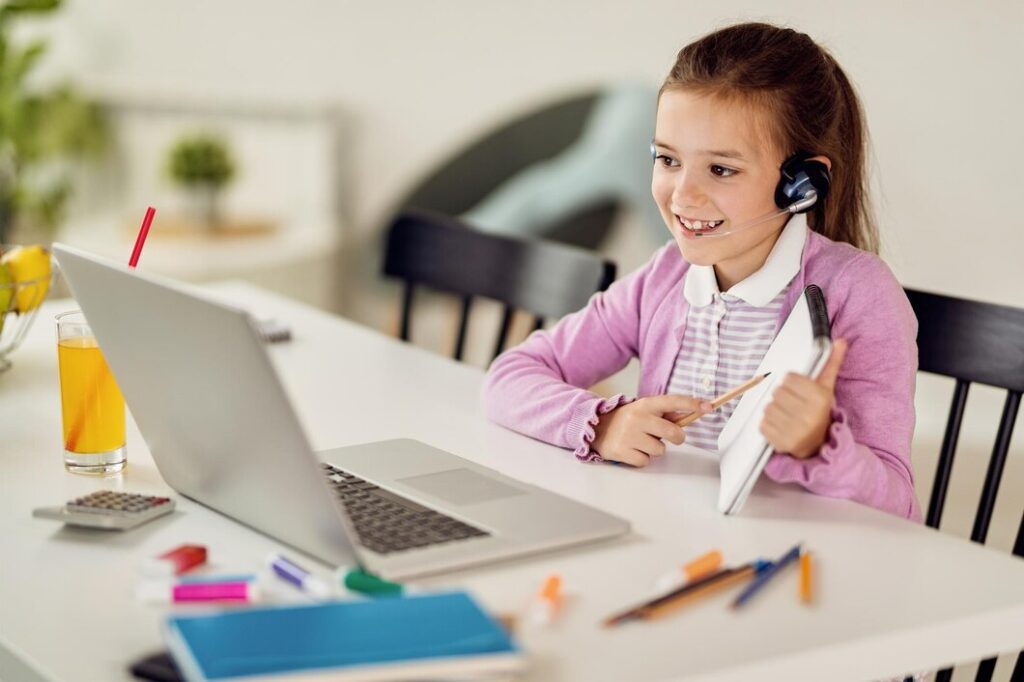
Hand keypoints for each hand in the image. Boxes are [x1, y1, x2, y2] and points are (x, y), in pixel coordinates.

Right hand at [592, 394, 711, 466]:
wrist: (596, 428)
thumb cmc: (627, 420)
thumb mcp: (644, 410)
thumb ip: (667, 413)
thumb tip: (693, 412)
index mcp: (645, 405)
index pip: (673, 401)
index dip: (692, 404)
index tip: (709, 406)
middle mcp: (637, 417)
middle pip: (672, 432)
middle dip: (677, 438)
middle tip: (670, 438)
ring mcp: (629, 435)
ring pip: (659, 450)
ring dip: (654, 449)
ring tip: (641, 442)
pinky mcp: (622, 451)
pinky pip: (645, 461)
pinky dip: (642, 459)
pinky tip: (633, 450)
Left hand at [760, 338, 847, 458]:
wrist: (818, 444)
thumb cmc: (818, 411)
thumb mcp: (826, 388)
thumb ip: (830, 364)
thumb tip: (839, 341)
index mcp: (820, 398)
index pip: (788, 378)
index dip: (791, 384)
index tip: (799, 391)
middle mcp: (809, 415)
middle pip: (776, 392)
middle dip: (782, 397)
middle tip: (792, 405)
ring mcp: (796, 431)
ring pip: (768, 408)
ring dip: (774, 410)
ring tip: (787, 416)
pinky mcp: (782, 443)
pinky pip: (762, 424)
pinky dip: (768, 424)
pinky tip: (781, 426)